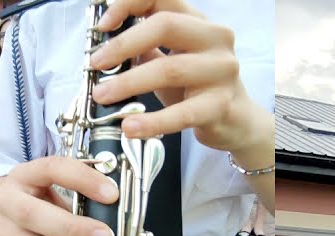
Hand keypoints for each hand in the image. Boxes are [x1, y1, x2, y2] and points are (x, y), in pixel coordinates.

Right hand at [0, 159, 119, 235]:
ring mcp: (4, 231)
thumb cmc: (40, 197)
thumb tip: (121, 216)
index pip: (53, 169)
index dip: (83, 179)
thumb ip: (84, 196)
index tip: (112, 195)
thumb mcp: (57, 186)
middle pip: (32, 214)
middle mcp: (8, 202)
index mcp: (26, 175)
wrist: (5, 206)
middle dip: (72, 229)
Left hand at [86, 0, 273, 158]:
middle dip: (124, 44)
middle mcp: (215, 40)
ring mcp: (222, 72)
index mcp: (199, 23)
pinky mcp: (221, 105)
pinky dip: (152, 121)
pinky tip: (131, 126)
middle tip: (97, 63)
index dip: (127, 5)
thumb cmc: (199, 88)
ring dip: (129, 83)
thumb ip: (145, 47)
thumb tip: (103, 46)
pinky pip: (182, 113)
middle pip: (166, 25)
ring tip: (104, 96)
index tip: (103, 25)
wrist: (237, 122)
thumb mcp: (172, 60)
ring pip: (170, 69)